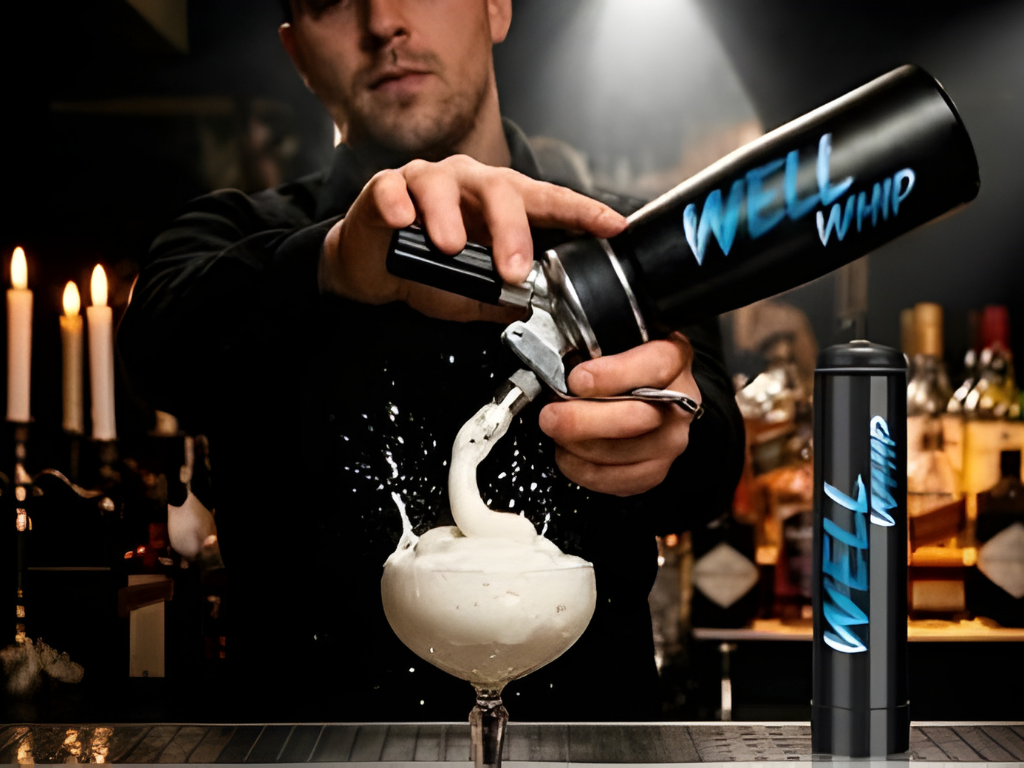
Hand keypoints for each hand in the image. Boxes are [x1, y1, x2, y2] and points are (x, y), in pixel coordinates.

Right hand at [319, 154, 626, 321]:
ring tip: (450, 249)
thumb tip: (540, 311)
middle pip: (499, 190)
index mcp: (499, 202)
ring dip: (449, 217)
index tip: (612, 226)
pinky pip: (393, 189)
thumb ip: (505, 296)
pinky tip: (404, 222)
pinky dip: (400, 205)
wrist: (372, 266)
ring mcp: (426, 181)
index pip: (547, 201)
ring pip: (443, 184)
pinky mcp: (385, 190)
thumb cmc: (427, 269)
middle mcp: (468, 182)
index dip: (581, 212)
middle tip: (514, 269)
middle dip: (512, 230)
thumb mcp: (474, 291)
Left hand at [538, 332, 699, 496]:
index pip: (655, 366)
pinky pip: (617, 479)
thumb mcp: (615, 341)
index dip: (613, 375)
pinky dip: (583, 470)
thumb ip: (595, 348)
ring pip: (622, 453)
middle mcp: (679, 403)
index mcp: (673, 359)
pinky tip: (568, 454)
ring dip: (577, 445)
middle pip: (636, 418)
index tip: (576, 379)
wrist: (641, 394)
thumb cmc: (622, 367)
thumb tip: (555, 364)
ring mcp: (670, 440)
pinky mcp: (655, 470)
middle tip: (550, 416)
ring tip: (556, 431)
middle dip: (582, 420)